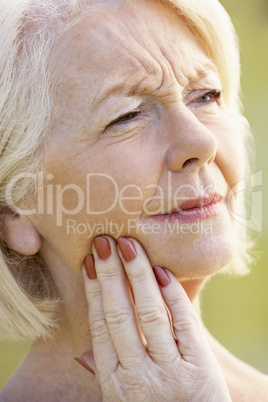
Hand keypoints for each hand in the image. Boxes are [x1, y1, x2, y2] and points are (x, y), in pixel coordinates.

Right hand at [78, 236, 230, 401]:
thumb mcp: (124, 400)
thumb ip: (105, 373)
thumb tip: (81, 353)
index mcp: (115, 381)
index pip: (100, 326)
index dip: (94, 291)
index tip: (90, 262)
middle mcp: (138, 376)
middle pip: (120, 315)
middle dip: (112, 274)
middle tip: (105, 241)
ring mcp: (170, 372)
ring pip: (149, 314)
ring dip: (138, 275)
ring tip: (129, 245)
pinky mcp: (199, 367)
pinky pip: (184, 323)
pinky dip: (172, 295)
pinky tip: (161, 271)